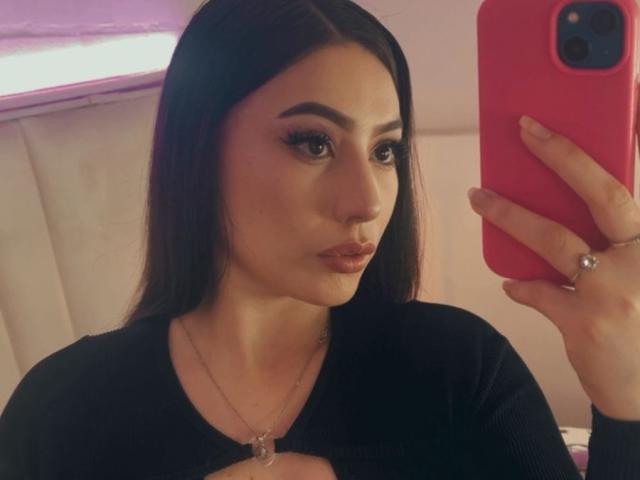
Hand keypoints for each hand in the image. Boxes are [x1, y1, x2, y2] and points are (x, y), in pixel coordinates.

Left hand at [467, 110, 639, 420]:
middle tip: (523, 129)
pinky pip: (539, 291)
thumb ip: (614, 242)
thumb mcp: (639, 274)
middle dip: (558, 155)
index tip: (548, 127)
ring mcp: (615, 290)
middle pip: (597, 195)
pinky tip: (514, 284)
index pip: (617, 188)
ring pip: (554, 239)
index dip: (581, 153)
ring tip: (480, 197)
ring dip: (511, 214)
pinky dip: (523, 286)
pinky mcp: (588, 323)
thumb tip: (561, 213)